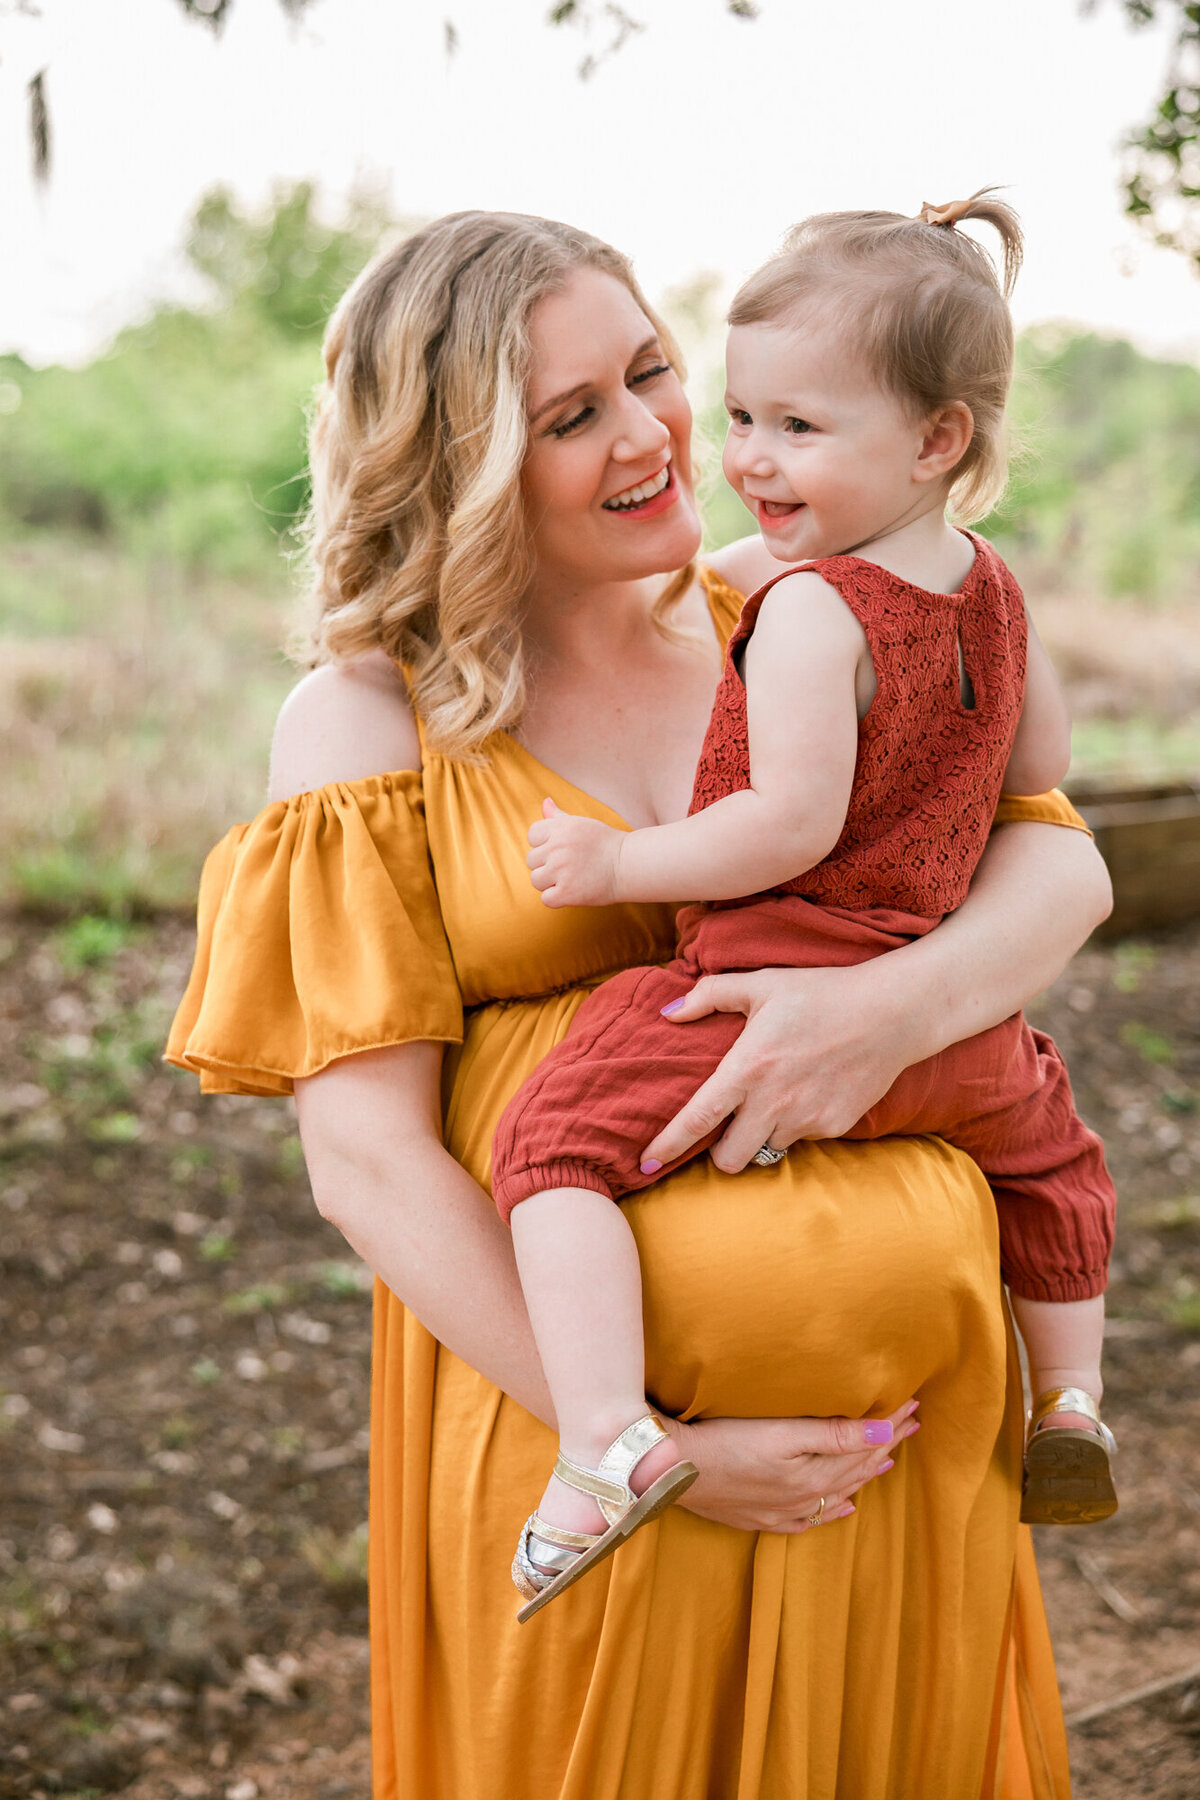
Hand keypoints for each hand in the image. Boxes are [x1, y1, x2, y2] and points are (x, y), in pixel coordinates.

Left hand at [526, 798, 624, 907]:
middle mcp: (558, 847)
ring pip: (536, 880)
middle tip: (570, 865)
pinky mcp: (566, 892)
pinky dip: (557, 898)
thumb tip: (545, 801)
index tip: (562, 849)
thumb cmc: (604, 844)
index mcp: (560, 827)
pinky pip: (546, 899)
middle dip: (547, 864)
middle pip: (531, 860)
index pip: (532, 836)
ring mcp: (561, 870)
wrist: (628, 865)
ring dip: (550, 882)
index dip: (544, 844)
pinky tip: (573, 890)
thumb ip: (558, 816)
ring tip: (571, 877)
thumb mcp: (581, 824)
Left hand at [641, 963, 922, 1171]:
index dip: (669, 1143)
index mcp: (748, 1068)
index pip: (698, 1118)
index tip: (645, 1161)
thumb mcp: (761, 984)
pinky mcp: (835, 1127)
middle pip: (729, 1160)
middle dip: (720, 1152)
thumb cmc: (820, 993)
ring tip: (775, 1099)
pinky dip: (796, 1125)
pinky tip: (808, 1092)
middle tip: (726, 1128)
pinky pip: (802, 1139)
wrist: (890, 1012)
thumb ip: (709, 995)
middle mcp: (774, 1101)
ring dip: (761, 1135)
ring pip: (766, 1151)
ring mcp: (807, 1119)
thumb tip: (668, 1011)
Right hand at [663, 1401, 919, 1531]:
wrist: (671, 1472)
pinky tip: (842, 1508)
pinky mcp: (760, 1516)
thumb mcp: (782, 1433)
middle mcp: (805, 1498)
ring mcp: (782, 1510)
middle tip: (910, 1425)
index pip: (864, 1447)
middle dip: (884, 1445)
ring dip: (863, 1474)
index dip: (891, 1426)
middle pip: (855, 1469)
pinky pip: (809, 1518)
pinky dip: (831, 1511)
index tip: (913, 1406)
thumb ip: (834, 1434)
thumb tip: (884, 1431)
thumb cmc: (724, 1441)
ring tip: (886, 1461)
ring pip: (836, 1492)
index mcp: (814, 1475)